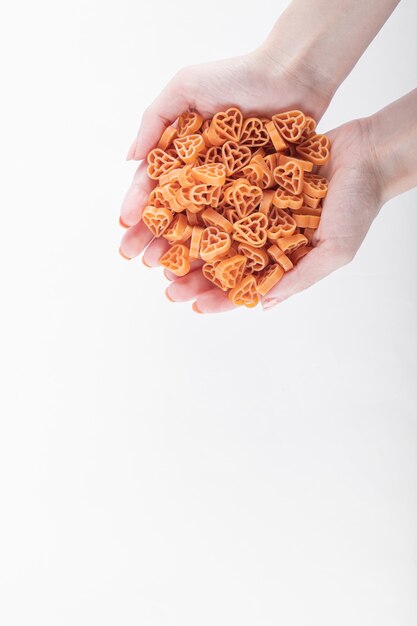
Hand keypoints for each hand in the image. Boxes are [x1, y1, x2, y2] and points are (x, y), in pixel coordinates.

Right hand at [119, 49, 331, 261]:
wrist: (291, 76)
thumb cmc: (237, 76)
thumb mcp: (186, 87)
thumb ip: (154, 120)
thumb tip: (129, 159)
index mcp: (183, 154)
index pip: (155, 186)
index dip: (138, 206)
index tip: (124, 227)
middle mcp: (204, 176)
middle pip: (175, 212)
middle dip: (153, 236)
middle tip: (138, 260)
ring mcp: (230, 189)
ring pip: (202, 225)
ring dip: (181, 248)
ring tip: (166, 269)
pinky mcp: (258, 196)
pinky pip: (237, 224)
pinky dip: (222, 244)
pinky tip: (207, 263)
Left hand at [162, 118, 382, 312]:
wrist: (366, 153)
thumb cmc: (359, 206)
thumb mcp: (336, 250)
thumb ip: (301, 277)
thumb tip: (264, 305)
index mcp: (282, 260)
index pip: (246, 286)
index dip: (221, 299)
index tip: (195, 306)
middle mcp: (264, 236)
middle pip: (223, 261)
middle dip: (195, 276)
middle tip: (168, 286)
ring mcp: (256, 208)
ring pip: (215, 229)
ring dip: (189, 242)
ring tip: (162, 252)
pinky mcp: (252, 178)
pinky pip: (221, 191)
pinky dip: (200, 200)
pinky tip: (176, 206)